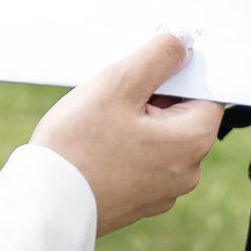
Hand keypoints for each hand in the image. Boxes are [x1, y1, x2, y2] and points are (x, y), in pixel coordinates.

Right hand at [33, 33, 223, 234]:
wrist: (45, 205)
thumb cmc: (79, 147)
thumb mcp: (119, 85)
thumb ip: (158, 58)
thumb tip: (183, 45)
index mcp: (192, 142)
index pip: (205, 93)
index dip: (177, 73)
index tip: (149, 67)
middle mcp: (186, 172)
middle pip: (181, 115)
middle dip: (153, 97)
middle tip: (116, 94)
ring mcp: (163, 190)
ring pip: (159, 137)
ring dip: (137, 121)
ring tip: (101, 121)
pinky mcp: (139, 201)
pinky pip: (142, 161)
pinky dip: (126, 146)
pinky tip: (98, 143)